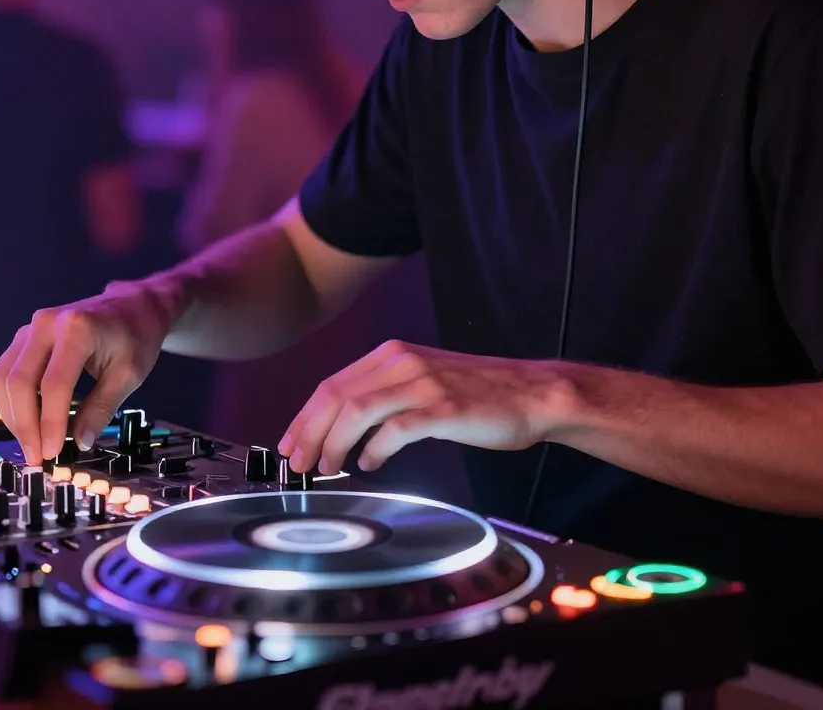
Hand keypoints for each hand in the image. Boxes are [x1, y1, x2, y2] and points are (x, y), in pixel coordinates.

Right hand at [0, 280, 176, 462]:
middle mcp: (46, 324)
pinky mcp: (24, 337)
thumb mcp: (129, 375)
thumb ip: (101, 408)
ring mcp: (30, 328)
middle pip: (18, 381)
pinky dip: (11, 401)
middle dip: (24, 424)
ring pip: (2, 377)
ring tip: (32, 443)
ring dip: (12, 415)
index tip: (51, 453)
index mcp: (77, 329)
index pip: (53, 384)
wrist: (132, 305)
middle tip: (37, 457)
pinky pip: (5, 372)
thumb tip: (80, 443)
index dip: (49, 423)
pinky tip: (28, 421)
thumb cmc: (135, 337)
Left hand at [278, 341, 576, 475]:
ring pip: (357, 410)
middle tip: (296, 464)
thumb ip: (387, 395)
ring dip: (333, 444)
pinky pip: (394, 430)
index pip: (332, 384)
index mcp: (393, 354)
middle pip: (335, 396)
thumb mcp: (424, 380)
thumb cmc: (480, 394)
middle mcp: (403, 361)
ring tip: (326, 468)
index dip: (304, 417)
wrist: (534, 393)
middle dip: (308, 433)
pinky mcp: (444, 408)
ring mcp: (423, 383)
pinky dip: (374, 450)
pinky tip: (370, 465)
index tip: (288, 446)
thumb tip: (345, 429)